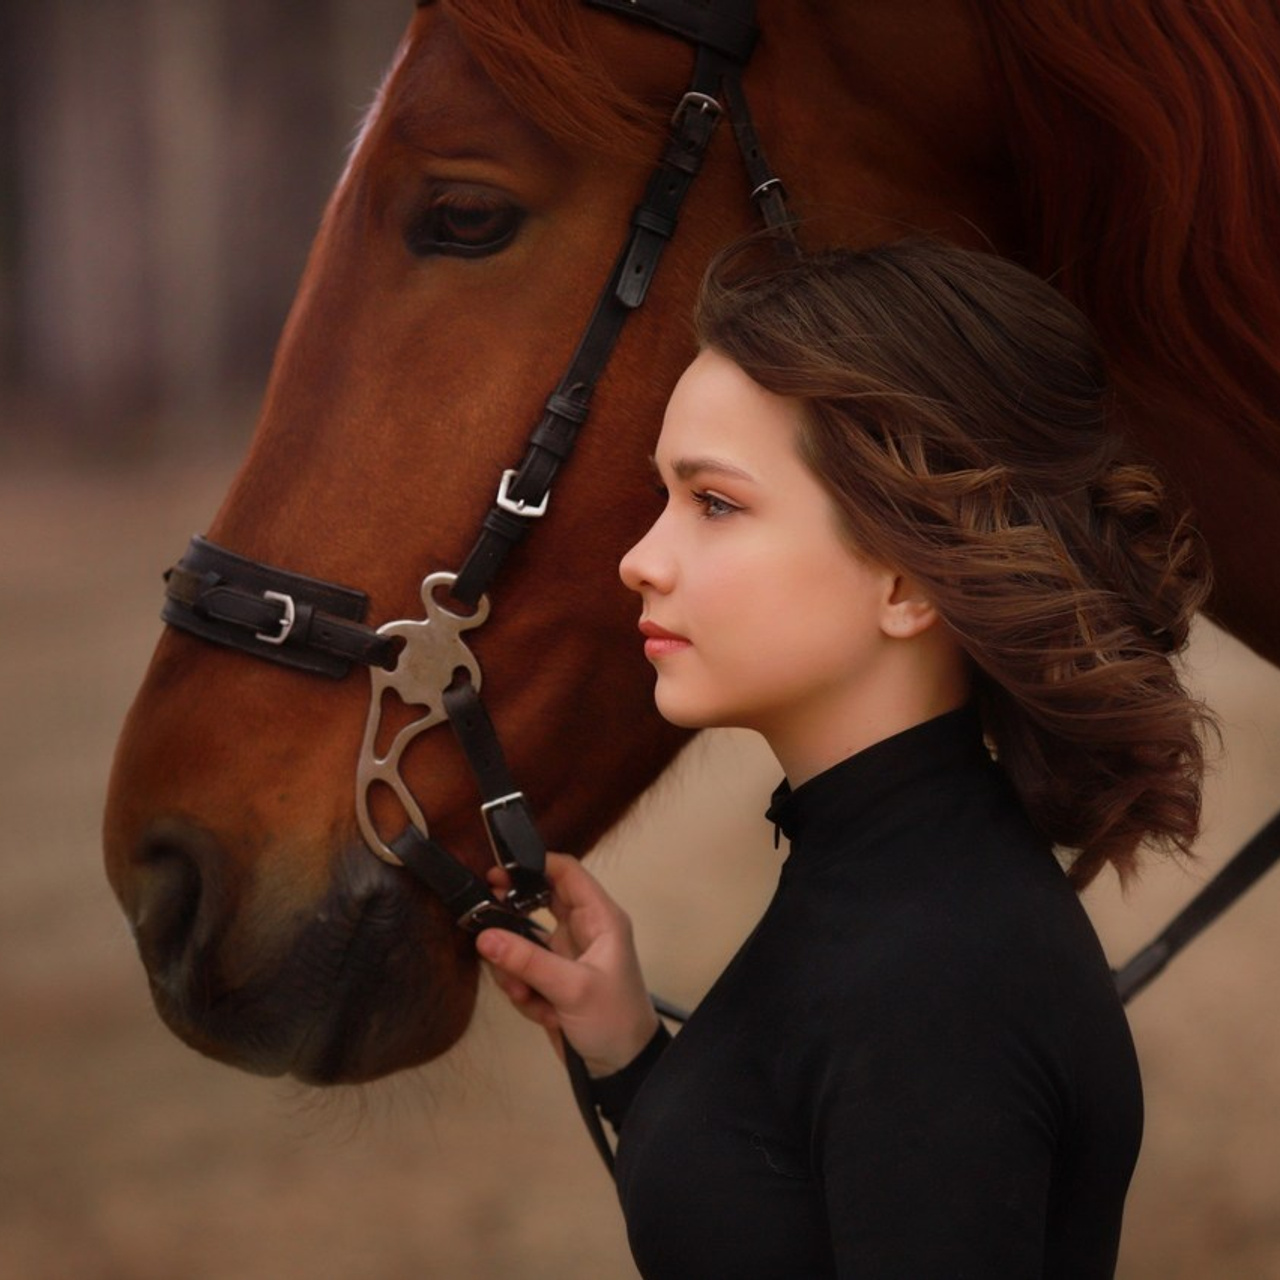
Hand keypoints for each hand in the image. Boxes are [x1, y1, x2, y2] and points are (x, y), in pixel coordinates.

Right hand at [476, 853, 659, 1076]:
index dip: (535, 865)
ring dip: (516, 969)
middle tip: (484, 914)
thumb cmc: (612, 1020)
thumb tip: (484, 936)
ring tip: (523, 994)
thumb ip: (527, 961)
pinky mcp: (552, 983)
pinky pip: (522, 973)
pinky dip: (523, 992)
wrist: (622, 1071)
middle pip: (537, 903)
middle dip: (512, 916)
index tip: (499, 871)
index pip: (567, 873)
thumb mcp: (571, 988)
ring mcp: (565, 957)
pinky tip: (540, 1013)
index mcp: (600, 919)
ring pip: (523, 943)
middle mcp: (583, 931)